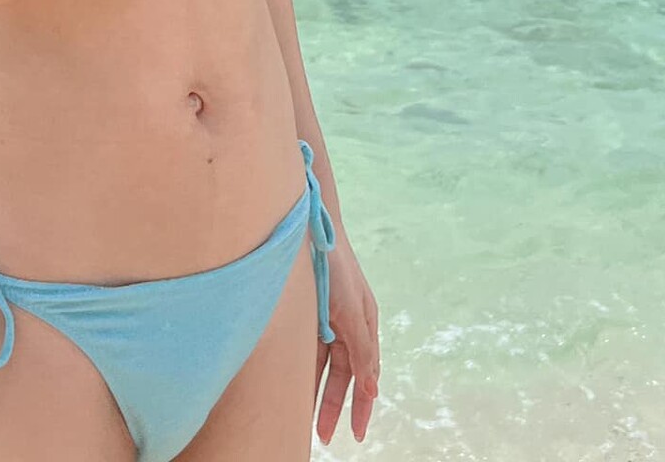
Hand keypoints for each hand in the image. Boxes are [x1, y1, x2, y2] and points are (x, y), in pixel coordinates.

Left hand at [315, 232, 379, 444]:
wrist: (311, 228)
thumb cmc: (337, 268)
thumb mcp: (353, 312)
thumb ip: (362, 352)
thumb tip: (373, 390)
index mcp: (366, 326)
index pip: (365, 376)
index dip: (361, 406)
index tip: (356, 435)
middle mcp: (347, 325)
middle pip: (342, 375)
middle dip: (333, 406)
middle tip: (322, 436)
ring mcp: (326, 318)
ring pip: (322, 365)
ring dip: (315, 390)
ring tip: (304, 419)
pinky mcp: (306, 312)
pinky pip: (306, 348)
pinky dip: (302, 367)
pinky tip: (292, 383)